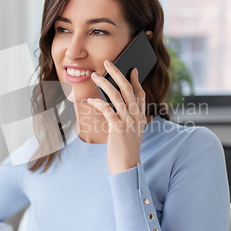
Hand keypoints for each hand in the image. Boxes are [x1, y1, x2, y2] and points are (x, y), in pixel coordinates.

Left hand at [87, 59, 147, 174]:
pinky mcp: (118, 129)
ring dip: (104, 84)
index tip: (132, 69)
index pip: (140, 94)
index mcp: (140, 117)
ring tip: (94, 76)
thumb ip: (127, 119)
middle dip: (117, 74)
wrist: (127, 167)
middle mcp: (136, 117)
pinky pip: (107, 110)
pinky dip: (98, 103)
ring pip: (117, 97)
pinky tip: (90, 100)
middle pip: (128, 89)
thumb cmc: (125, 150)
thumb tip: (115, 107)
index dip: (136, 81)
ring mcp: (128, 122)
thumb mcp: (130, 132)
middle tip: (108, 63)